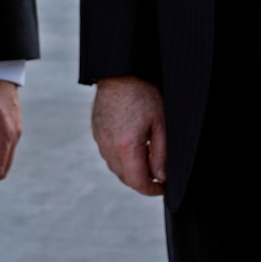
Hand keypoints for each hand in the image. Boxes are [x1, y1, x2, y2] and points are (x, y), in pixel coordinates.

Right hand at [91, 76, 166, 196]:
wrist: (120, 72)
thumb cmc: (143, 93)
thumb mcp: (160, 123)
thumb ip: (160, 153)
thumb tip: (161, 176)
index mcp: (126, 146)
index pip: (137, 181)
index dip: (151, 190)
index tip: (163, 188)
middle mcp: (108, 147)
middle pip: (125, 178)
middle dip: (142, 181)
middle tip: (159, 175)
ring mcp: (100, 140)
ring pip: (116, 168)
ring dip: (131, 170)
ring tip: (148, 158)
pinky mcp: (97, 132)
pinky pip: (108, 154)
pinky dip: (122, 158)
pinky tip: (134, 146)